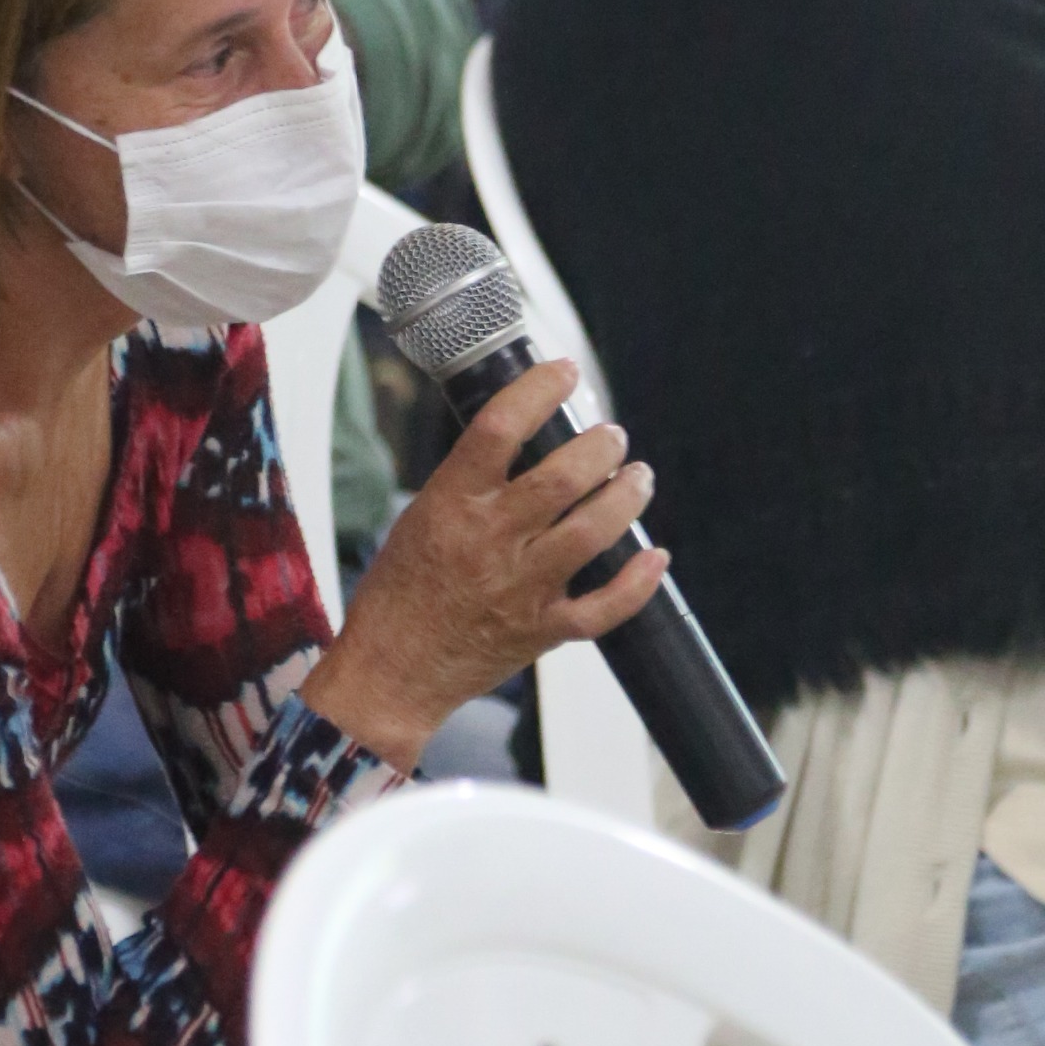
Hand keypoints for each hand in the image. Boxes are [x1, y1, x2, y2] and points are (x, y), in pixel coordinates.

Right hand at [301, 359, 671, 771]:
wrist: (389, 673)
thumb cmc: (399, 595)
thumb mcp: (419, 519)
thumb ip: (469, 484)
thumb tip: (524, 443)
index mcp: (451, 504)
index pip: (500, 427)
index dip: (540, 389)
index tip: (565, 372)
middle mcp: (490, 541)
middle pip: (565, 476)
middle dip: (602, 446)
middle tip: (612, 437)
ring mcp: (521, 588)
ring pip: (595, 530)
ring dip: (628, 496)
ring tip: (638, 478)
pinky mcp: (543, 630)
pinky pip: (605, 607)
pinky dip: (638, 582)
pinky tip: (655, 556)